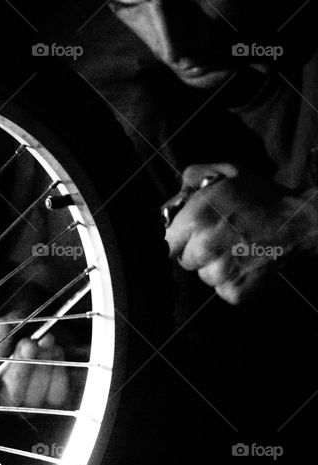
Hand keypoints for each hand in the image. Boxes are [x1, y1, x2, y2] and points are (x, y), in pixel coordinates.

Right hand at [0, 312, 69, 427]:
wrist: (42, 332)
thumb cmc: (14, 332)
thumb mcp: (2, 328)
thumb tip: (2, 330)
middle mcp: (4, 404)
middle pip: (11, 399)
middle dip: (19, 370)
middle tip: (27, 344)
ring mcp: (29, 406)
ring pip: (35, 395)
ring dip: (41, 363)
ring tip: (44, 338)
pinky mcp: (53, 401)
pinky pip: (56, 391)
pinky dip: (57, 367)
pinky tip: (54, 349)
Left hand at [164, 163, 317, 303]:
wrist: (299, 222)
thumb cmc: (259, 197)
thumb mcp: (224, 173)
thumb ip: (191, 179)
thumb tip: (172, 200)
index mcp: (195, 220)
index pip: (165, 242)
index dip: (179, 238)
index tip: (191, 234)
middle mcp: (204, 248)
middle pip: (183, 261)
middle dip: (196, 251)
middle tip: (219, 239)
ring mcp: (221, 273)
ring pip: (203, 276)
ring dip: (215, 268)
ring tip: (236, 251)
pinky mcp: (235, 292)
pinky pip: (222, 290)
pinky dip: (232, 282)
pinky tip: (246, 264)